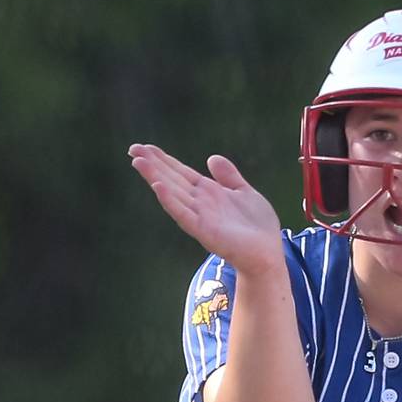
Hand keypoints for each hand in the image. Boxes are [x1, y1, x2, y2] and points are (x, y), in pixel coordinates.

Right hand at [129, 144, 284, 276]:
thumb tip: (211, 157)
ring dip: (155, 177)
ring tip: (139, 162)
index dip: (163, 159)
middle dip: (153, 164)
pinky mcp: (205, 231)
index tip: (144, 147)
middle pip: (171, 179)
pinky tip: (159, 187)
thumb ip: (228, 176)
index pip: (180, 172)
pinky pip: (184, 214)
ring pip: (173, 193)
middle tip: (133, 148)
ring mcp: (200, 217)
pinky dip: (171, 201)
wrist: (267, 254)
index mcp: (208, 192)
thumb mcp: (245, 193)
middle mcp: (200, 203)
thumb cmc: (257, 227)